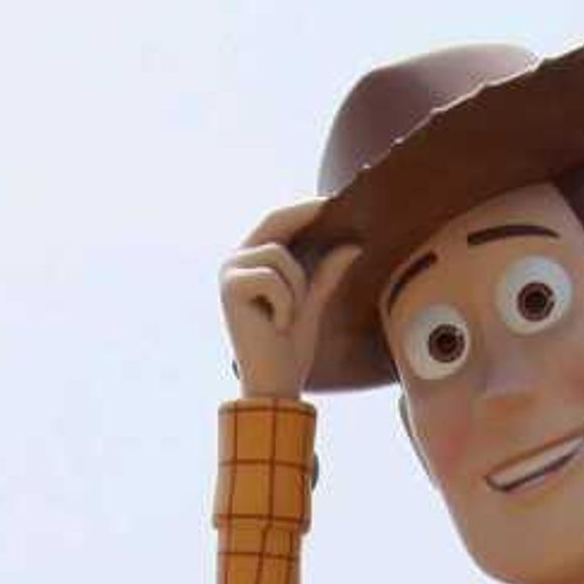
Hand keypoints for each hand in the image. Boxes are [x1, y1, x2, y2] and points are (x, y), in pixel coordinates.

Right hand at [221, 199, 360, 401]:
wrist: (273, 384)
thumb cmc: (289, 348)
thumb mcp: (313, 303)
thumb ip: (326, 274)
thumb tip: (354, 244)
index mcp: (252, 262)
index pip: (278, 221)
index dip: (305, 208)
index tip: (335, 199)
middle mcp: (235, 261)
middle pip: (275, 221)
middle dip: (306, 216)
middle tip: (333, 206)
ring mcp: (230, 272)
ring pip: (280, 256)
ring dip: (297, 287)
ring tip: (289, 317)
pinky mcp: (230, 287)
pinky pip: (273, 277)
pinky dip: (285, 303)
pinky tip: (278, 325)